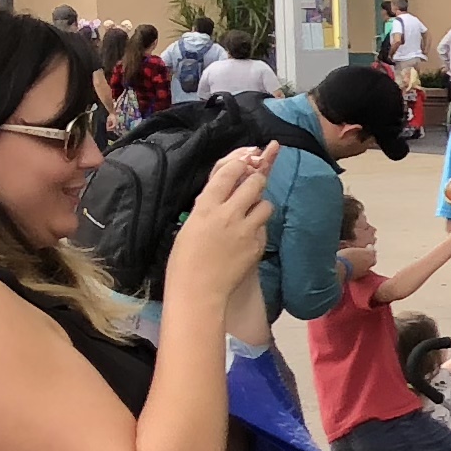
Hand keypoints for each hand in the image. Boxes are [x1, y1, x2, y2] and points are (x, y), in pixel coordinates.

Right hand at [163, 146, 274, 315]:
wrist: (198, 291)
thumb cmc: (184, 261)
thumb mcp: (190, 226)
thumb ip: (208, 207)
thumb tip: (223, 194)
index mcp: (206, 207)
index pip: (228, 173)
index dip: (240, 163)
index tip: (246, 159)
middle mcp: (228, 214)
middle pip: (255, 183)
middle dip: (257, 180)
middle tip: (254, 184)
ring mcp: (246, 230)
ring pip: (265, 204)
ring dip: (259, 206)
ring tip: (249, 215)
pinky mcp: (257, 245)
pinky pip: (264, 227)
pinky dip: (259, 228)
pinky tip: (247, 238)